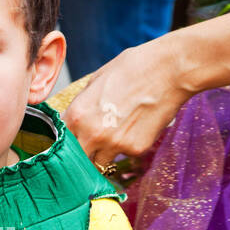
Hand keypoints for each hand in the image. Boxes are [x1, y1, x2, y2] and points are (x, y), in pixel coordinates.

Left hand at [60, 33, 193, 164]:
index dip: (67, 141)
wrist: (169, 71)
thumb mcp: (97, 80)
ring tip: (117, 132)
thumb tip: (76, 117)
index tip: (72, 141)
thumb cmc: (133, 68)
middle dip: (82, 153)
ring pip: (101, 162)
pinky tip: (138, 126)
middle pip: (78, 159)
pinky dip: (128, 145)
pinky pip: (125, 154)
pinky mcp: (136, 149)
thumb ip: (83, 104)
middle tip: (90, 145)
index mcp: (78, 115)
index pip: (61, 141)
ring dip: (104, 153)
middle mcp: (93, 134)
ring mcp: (115, 144)